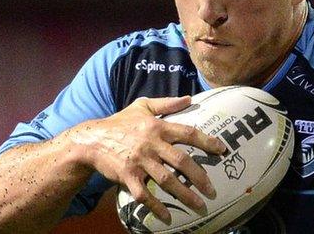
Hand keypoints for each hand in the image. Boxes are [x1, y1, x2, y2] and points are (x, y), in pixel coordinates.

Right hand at [71, 96, 226, 222]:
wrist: (91, 140)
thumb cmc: (120, 122)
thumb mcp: (142, 106)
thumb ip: (167, 103)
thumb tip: (189, 98)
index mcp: (158, 126)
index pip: (188, 133)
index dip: (207, 141)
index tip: (222, 150)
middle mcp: (151, 144)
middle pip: (182, 161)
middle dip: (200, 177)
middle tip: (213, 190)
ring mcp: (140, 161)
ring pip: (167, 181)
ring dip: (185, 195)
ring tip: (199, 206)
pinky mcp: (128, 176)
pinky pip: (144, 194)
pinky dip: (156, 206)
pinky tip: (167, 216)